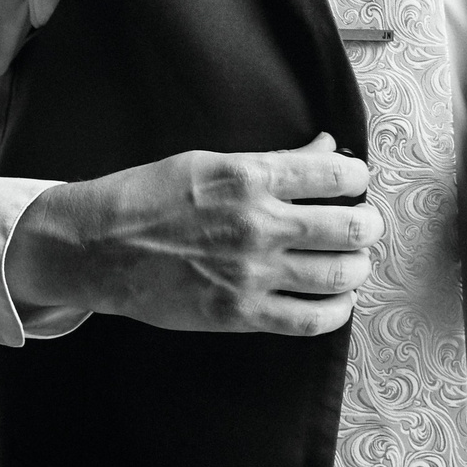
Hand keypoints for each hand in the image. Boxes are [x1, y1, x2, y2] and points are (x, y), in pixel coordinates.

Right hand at [6, 134, 379, 336]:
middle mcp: (257, 224)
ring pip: (338, 275)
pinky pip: (308, 318)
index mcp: (249, 177)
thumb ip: (273, 160)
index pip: (337, 173)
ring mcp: (251, 272)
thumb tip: (324, 148)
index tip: (353, 182)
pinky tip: (337, 301)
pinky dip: (335, 310)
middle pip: (350, 227)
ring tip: (352, 261)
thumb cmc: (149, 197)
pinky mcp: (239, 312)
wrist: (98, 247)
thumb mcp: (210, 162)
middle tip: (364, 225)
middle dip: (368, 225)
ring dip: (357, 267)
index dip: (356, 177)